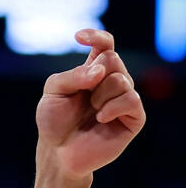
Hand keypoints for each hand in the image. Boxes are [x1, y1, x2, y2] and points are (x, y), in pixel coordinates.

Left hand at [35, 29, 145, 178]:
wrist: (58, 151)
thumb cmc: (54, 121)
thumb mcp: (53, 92)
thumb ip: (71, 76)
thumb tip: (99, 70)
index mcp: (93, 71)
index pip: (105, 44)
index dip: (96, 36)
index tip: (79, 37)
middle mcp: (112, 81)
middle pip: (113, 58)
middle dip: (93, 74)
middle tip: (84, 95)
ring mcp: (124, 98)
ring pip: (120, 79)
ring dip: (99, 95)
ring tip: (92, 111)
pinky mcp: (134, 117)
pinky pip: (131, 99)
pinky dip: (112, 107)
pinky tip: (100, 118)